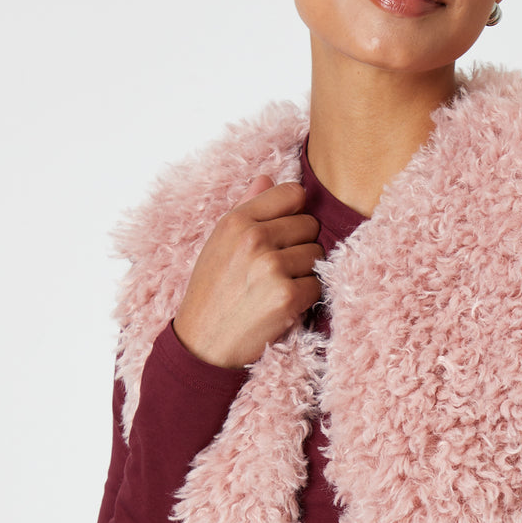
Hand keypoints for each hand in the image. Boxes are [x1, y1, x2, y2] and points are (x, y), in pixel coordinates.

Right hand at [173, 174, 323, 368]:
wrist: (203, 344)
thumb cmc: (212, 293)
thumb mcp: (219, 243)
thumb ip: (247, 208)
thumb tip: (268, 177)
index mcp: (236, 221)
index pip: (292, 193)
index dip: (294, 213)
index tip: (284, 233)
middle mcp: (254, 238)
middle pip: (310, 225)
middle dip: (299, 246)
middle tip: (275, 269)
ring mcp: (272, 266)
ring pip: (317, 254)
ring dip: (305, 273)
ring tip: (277, 287)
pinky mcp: (288, 295)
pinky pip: (318, 284)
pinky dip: (307, 297)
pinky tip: (284, 305)